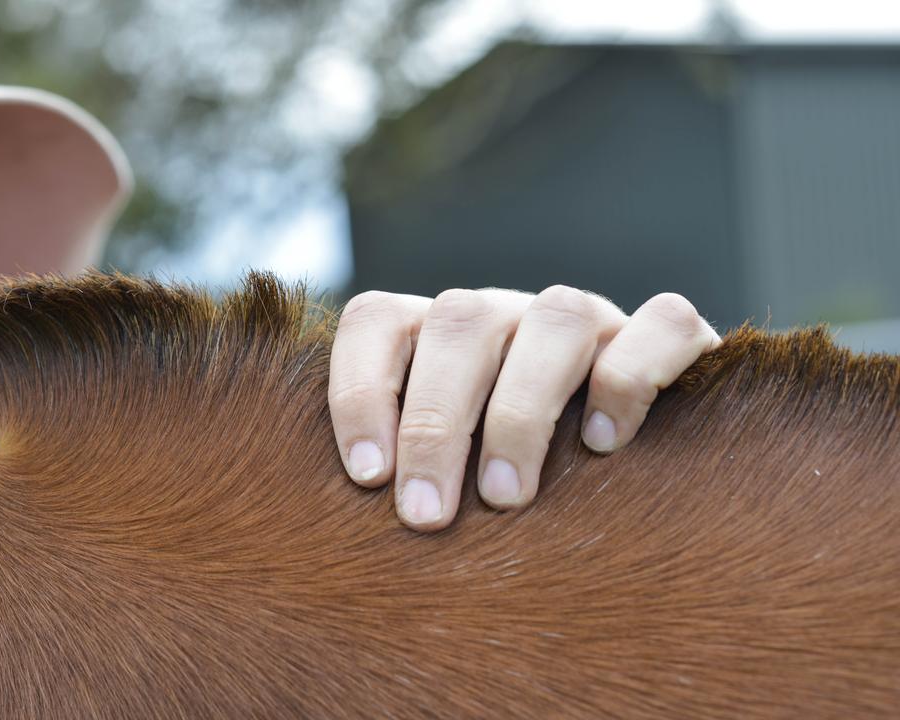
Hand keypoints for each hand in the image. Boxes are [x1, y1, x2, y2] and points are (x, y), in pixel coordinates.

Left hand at [328, 286, 721, 530]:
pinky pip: (659, 326)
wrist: (622, 462)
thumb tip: (341, 531)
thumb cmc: (496, 487)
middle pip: (459, 321)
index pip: (378, 319)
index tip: (366, 476)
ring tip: (505, 497)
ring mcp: (586, 318)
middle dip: (435, 422)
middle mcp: (505, 315)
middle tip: (425, 514)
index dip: (359, 388)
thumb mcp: (437, 478)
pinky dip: (630, 380)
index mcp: (436, 336)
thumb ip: (396, 475)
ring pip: (556, 318)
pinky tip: (604, 446)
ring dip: (522, 410)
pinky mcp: (662, 337)